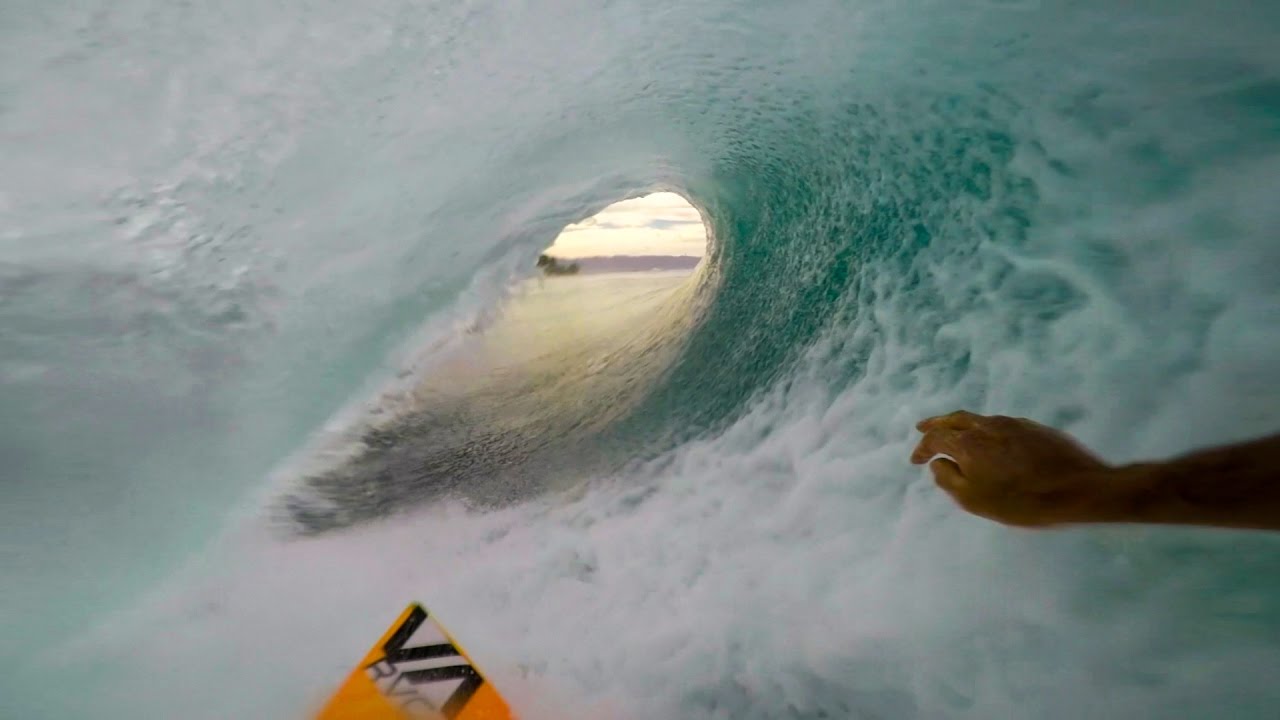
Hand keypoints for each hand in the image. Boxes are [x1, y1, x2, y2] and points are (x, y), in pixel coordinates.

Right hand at [910, 410, 1113, 526]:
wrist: (1079, 488)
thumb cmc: (1022, 500)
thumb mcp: (975, 500)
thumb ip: (949, 480)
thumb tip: (938, 464)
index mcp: (968, 443)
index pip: (936, 438)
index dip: (922, 448)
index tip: (916, 460)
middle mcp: (987, 426)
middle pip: (955, 419)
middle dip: (936, 424)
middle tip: (923, 427)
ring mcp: (1013, 424)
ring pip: (978, 419)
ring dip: (961, 425)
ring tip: (955, 435)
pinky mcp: (1034, 428)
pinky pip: (1000, 425)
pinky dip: (985, 430)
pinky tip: (991, 442)